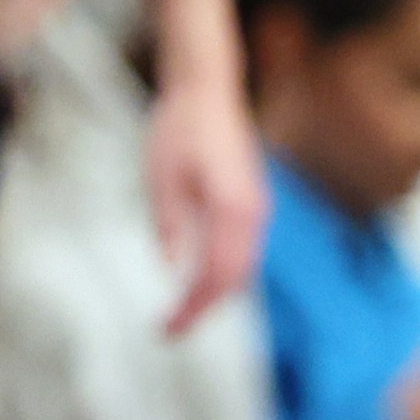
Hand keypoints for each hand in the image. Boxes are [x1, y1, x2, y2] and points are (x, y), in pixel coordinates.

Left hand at [147, 73, 268, 335]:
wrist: (207, 89)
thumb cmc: (180, 129)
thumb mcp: (162, 180)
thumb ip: (171, 226)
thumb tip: (173, 269)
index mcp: (231, 209)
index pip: (217, 276)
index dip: (193, 309)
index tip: (167, 330)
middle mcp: (253, 212)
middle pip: (236, 278)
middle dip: (205, 307)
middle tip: (171, 328)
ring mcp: (258, 205)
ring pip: (245, 265)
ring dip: (217, 291)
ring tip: (184, 309)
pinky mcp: (253, 199)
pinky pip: (247, 248)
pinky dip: (227, 271)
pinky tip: (202, 277)